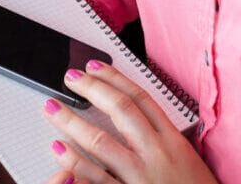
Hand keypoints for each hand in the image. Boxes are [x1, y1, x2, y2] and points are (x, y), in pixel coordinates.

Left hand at [42, 60, 217, 183]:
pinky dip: (75, 165)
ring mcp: (141, 176)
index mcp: (172, 139)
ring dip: (72, 122)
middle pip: (121, 111)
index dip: (115, 78)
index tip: (94, 67)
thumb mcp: (187, 158)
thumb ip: (163, 139)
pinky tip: (58, 151)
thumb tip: (138, 119)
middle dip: (92, 90)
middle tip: (70, 78)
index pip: (141, 98)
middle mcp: (156, 153)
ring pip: (102, 142)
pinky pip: (97, 178)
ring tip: (53, 109)